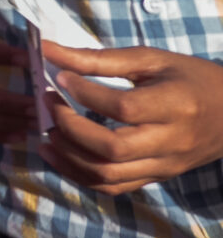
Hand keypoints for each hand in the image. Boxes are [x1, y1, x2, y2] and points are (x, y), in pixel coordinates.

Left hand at [38, 41, 222, 194]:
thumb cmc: (191, 78)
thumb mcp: (152, 59)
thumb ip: (101, 59)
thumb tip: (49, 51)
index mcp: (176, 106)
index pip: (124, 108)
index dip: (85, 93)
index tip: (60, 76)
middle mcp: (172, 142)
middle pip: (113, 148)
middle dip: (70, 127)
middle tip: (48, 102)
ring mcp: (165, 166)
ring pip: (109, 174)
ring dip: (68, 155)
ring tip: (46, 130)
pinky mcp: (158, 178)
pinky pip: (114, 187)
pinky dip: (80, 175)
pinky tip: (58, 154)